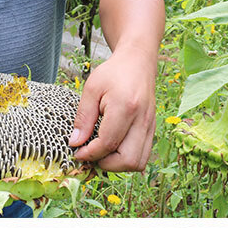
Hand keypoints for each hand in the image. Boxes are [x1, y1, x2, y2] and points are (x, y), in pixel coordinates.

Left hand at [68, 48, 156, 171]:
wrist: (138, 62)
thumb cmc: (113, 73)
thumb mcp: (91, 89)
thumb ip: (83, 118)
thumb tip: (75, 143)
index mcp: (125, 107)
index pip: (108, 143)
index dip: (89, 154)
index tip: (77, 152)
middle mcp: (142, 120)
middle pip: (128, 160)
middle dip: (106, 164)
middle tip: (91, 155)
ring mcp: (150, 126)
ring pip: (138, 163)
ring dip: (117, 165)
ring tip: (102, 153)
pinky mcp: (152, 130)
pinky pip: (143, 156)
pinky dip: (126, 159)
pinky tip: (113, 149)